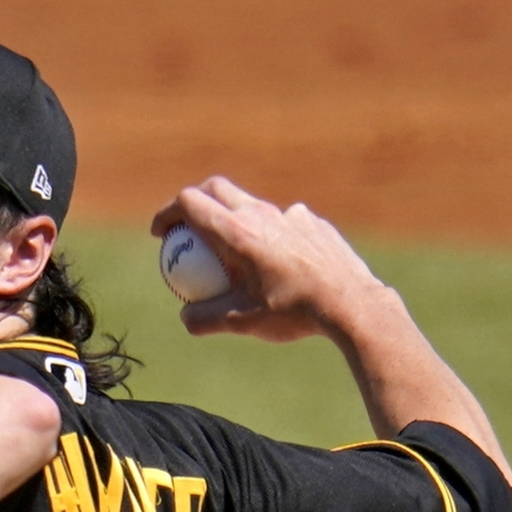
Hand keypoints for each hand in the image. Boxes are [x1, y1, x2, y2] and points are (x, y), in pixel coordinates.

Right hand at [149, 178, 389, 342]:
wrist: (349, 303)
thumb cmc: (293, 313)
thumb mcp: (243, 323)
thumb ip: (206, 318)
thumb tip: (186, 317)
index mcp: (236, 233)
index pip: (189, 203)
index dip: (167, 213)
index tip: (161, 233)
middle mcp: (260, 214)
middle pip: (216, 189)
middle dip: (195, 201)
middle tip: (187, 226)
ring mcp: (289, 214)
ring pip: (251, 204)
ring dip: (233, 218)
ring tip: (235, 251)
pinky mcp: (312, 222)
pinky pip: (283, 221)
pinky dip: (270, 233)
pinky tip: (279, 260)